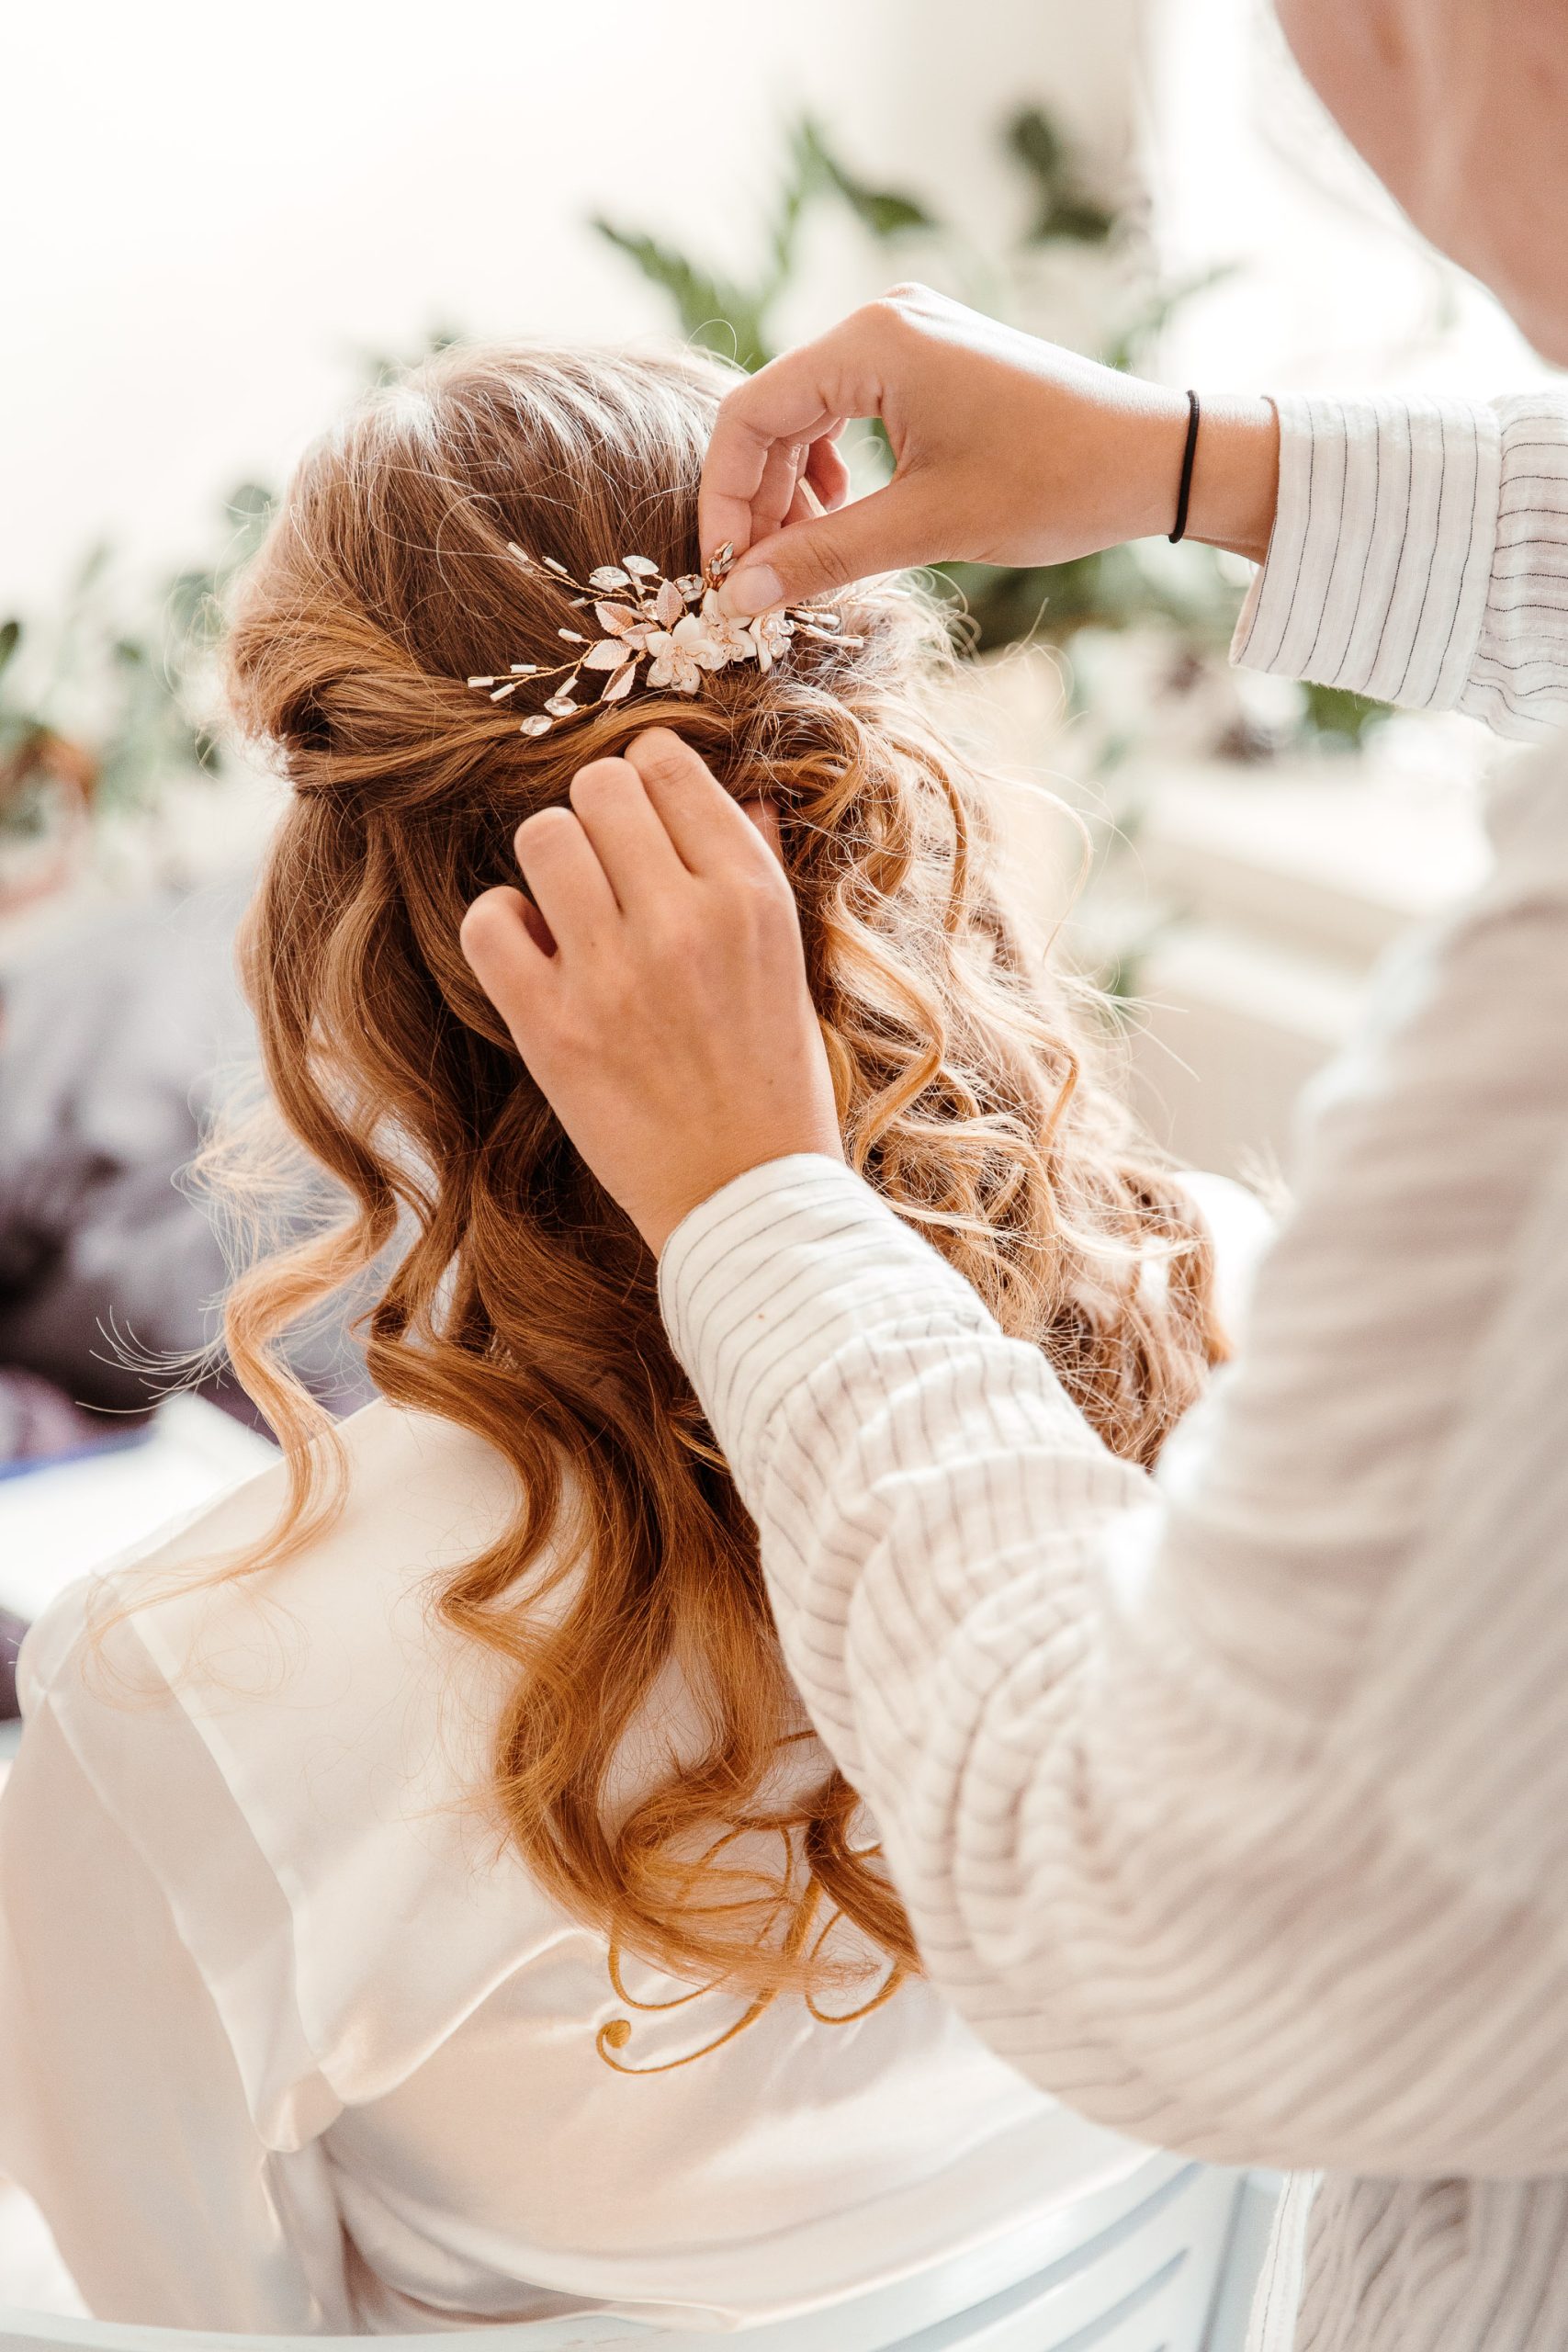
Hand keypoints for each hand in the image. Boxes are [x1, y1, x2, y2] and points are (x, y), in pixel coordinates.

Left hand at [459, 730, 843, 1256]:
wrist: (745, 1195)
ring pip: (542, 837)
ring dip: (551, 867)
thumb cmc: (774, 1079)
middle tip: (607, 870)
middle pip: (597, 787)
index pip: (665, 763)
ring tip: (573, 915)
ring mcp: (612, 972)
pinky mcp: (551, 1027)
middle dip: (597, 818)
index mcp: (749, 896)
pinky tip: (536, 957)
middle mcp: (682, 920)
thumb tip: (741, 793)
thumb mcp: (790, 962)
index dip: (645, 779)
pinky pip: (488, 921)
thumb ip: (758, 869)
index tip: (645, 819)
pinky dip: (502, 929)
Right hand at [700, 284, 1280, 615]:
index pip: (749, 415)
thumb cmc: (1055, 483)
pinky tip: (845, 515)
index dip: (724, 501)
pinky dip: (833, 469)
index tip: (726, 576)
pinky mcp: (935, 360)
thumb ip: (825, 558)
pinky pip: (850, 411)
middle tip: (760, 582)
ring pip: (808, 416)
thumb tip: (741, 598)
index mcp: (873, 343)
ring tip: (804, 559)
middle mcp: (883, 322)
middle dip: (757, 501)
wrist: (1156, 457)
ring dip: (793, 491)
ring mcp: (910, 336)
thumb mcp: (928, 528)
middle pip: (772, 413)